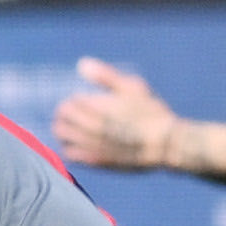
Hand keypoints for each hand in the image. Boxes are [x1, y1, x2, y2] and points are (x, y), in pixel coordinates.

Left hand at [53, 57, 174, 167]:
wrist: (164, 144)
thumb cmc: (151, 112)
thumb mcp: (131, 87)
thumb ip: (105, 75)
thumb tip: (82, 64)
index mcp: (96, 106)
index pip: (67, 105)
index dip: (70, 103)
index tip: (78, 102)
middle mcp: (89, 126)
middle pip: (61, 121)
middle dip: (64, 117)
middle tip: (72, 116)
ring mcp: (91, 145)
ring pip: (62, 138)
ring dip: (63, 132)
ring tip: (72, 130)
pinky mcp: (97, 161)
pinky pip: (71, 156)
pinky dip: (69, 149)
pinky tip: (77, 146)